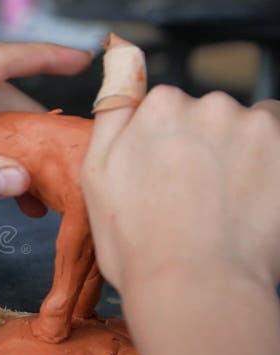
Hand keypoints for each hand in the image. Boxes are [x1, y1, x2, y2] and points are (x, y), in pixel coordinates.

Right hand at [82, 86, 279, 354]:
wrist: (194, 286)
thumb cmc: (137, 243)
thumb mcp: (96, 177)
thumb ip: (111, 115)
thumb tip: (120, 63)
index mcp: (154, 109)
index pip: (164, 109)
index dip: (162, 147)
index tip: (162, 179)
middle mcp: (203, 106)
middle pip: (205, 115)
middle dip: (200, 145)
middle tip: (190, 196)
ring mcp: (249, 124)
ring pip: (244, 126)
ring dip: (237, 152)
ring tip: (222, 202)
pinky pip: (278, 136)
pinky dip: (268, 160)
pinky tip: (251, 196)